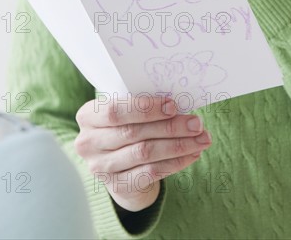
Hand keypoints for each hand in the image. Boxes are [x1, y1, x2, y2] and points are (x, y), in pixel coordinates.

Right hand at [74, 95, 211, 211]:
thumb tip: (179, 103)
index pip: (115, 111)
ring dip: (179, 145)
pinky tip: (193, 154)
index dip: (145, 108)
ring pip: (146, 153)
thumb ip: (142, 106)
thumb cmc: (127, 126)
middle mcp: (89, 143)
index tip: (174, 105)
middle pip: (134, 133)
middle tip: (197, 123)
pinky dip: (176, 162)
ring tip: (202, 138)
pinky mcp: (118, 186)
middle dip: (170, 126)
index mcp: (88, 116)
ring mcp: (101, 168)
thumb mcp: (126, 112)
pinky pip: (152, 172)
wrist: (119, 165)